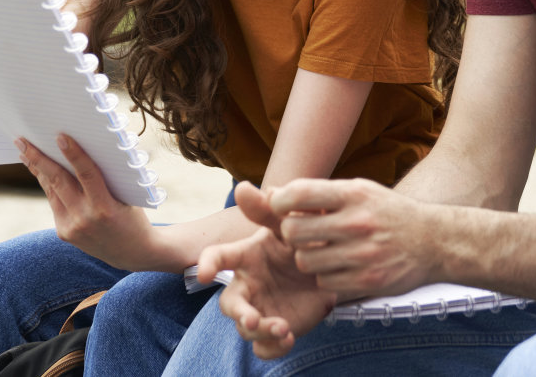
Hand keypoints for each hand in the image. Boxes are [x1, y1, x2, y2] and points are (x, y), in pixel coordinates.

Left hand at [17, 134, 155, 270]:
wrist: (131, 252)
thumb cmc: (133, 215)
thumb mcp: (127, 196)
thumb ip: (106, 179)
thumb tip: (80, 152)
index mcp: (106, 208)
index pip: (87, 174)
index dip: (74, 154)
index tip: (60, 136)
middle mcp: (85, 219)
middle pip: (59, 182)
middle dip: (38, 159)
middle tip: (22, 141)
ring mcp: (71, 228)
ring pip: (51, 191)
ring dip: (37, 170)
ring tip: (25, 152)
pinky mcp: (64, 233)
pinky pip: (54, 202)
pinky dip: (48, 185)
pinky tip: (40, 171)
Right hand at [198, 182, 336, 358]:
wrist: (331, 268)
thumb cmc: (301, 241)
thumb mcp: (288, 224)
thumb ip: (267, 209)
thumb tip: (243, 187)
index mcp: (246, 258)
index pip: (218, 259)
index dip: (208, 265)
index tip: (204, 274)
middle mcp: (247, 286)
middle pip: (229, 304)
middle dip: (238, 313)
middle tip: (252, 318)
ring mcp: (258, 309)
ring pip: (246, 328)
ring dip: (261, 331)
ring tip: (283, 328)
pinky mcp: (272, 331)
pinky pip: (264, 348)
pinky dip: (273, 347)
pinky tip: (289, 338)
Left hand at [265, 177, 432, 297]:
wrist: (433, 241)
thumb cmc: (388, 212)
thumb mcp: (360, 191)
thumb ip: (319, 194)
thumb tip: (272, 193)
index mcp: (353, 194)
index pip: (299, 193)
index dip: (279, 201)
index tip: (280, 207)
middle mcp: (357, 222)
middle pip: (293, 231)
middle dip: (291, 234)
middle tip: (303, 234)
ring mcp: (362, 254)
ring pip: (305, 261)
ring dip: (308, 258)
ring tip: (324, 251)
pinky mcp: (366, 280)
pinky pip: (324, 282)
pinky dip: (326, 277)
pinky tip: (340, 267)